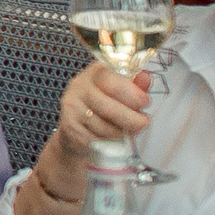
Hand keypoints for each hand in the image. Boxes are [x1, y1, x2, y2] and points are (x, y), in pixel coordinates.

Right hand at [47, 63, 152, 178]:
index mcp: (95, 72)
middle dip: (130, 118)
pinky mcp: (69, 127)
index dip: (131, 92)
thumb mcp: (120, 90)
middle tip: (143, 123)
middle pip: (107, 106)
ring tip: (129, 132)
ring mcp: (71, 107)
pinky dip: (108, 142)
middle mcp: (79, 86)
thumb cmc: (104, 105)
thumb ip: (135, 85)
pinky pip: (95, 139)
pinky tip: (113, 138)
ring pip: (102, 126)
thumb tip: (146, 78)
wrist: (77, 125)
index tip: (145, 102)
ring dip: (121, 133)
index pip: (111, 80)